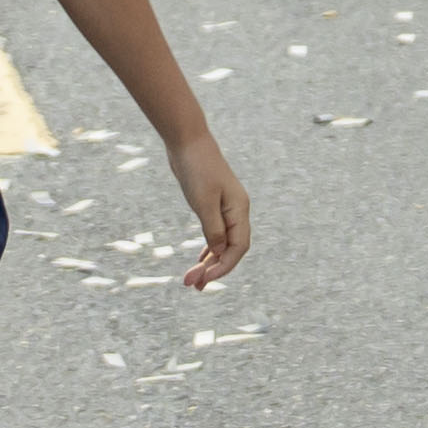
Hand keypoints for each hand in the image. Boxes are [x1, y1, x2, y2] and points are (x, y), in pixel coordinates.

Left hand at [167, 135, 251, 287]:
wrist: (187, 141)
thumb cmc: (197, 169)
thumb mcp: (203, 202)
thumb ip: (214, 229)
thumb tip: (221, 253)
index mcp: (239, 210)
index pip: (238, 248)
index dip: (224, 267)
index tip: (205, 280)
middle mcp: (236, 211)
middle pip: (231, 249)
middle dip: (214, 270)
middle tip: (192, 286)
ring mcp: (225, 208)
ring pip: (222, 244)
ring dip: (209, 263)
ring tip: (193, 281)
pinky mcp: (212, 205)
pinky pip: (215, 234)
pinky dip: (208, 249)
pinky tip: (199, 261)